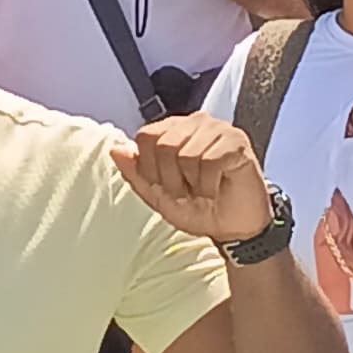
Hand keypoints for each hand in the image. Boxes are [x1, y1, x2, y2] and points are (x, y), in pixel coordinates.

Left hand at [114, 110, 280, 244]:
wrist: (233, 229)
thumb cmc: (200, 208)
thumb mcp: (159, 196)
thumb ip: (136, 173)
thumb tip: (115, 149)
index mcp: (174, 130)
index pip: (146, 136)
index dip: (150, 168)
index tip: (165, 186)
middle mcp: (196, 123)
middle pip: (163, 144)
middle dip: (171, 178)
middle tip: (186, 191)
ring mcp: (218, 129)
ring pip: (186, 152)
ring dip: (193, 183)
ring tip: (203, 190)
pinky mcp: (237, 142)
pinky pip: (211, 160)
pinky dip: (209, 184)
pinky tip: (216, 189)